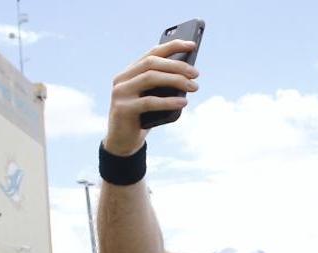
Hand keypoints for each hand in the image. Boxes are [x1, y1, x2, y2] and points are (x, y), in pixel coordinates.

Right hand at [105, 40, 199, 155]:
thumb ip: (164, 86)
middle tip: (196, 74)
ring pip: (150, 78)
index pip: (152, 53)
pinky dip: (168, 101)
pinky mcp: (122, 109)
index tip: (192, 45)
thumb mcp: (155, 98)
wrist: (123, 141)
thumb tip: (190, 76)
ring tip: (194, 87)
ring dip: (175, 80)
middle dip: (177, 66)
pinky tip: (183, 103)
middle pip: (152, 63)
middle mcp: (123, 78)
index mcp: (130, 72)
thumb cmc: (144, 117)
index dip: (172, 46)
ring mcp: (120, 93)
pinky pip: (148, 101)